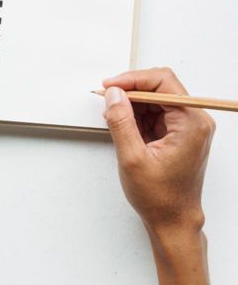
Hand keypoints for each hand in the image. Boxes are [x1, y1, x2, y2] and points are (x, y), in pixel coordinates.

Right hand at [102, 68, 214, 284]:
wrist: (172, 220)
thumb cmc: (160, 197)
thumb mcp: (132, 158)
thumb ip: (121, 122)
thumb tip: (113, 95)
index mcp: (191, 123)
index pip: (163, 82)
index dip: (133, 79)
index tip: (110, 86)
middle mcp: (194, 120)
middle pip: (160, 87)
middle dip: (130, 90)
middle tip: (106, 97)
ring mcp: (187, 127)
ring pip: (155, 99)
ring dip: (131, 103)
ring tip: (112, 116)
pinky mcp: (177, 133)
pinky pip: (155, 113)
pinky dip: (136, 115)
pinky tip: (122, 124)